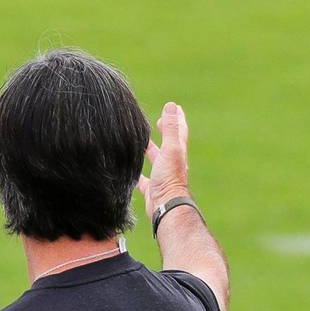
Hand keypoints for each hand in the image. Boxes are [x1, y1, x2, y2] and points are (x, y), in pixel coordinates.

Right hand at [137, 101, 190, 215]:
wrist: (165, 205)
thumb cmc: (169, 177)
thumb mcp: (170, 148)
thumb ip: (170, 128)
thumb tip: (172, 105)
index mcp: (177, 152)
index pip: (179, 131)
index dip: (177, 118)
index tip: (174, 107)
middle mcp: (171, 163)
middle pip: (168, 144)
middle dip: (164, 132)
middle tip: (159, 122)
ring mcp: (161, 176)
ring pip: (155, 160)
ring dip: (150, 151)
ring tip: (142, 142)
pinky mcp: (151, 188)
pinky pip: (143, 179)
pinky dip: (138, 174)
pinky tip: (130, 171)